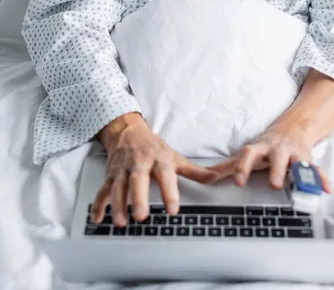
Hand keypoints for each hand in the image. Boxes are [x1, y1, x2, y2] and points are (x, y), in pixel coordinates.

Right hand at [91, 113, 217, 226]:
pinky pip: (103, 190)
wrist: (127, 131)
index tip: (172, 210)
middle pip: (137, 180)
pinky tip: (98, 219)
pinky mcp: (110, 174)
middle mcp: (139, 163)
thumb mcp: (174, 156)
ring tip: (121, 222)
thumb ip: (194, 171)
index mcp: (158, 159)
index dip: (169, 192)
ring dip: (118, 205)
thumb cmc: (153, 147)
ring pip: (118, 187)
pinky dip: (99, 205)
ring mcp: (122, 169)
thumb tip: (216, 178)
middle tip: (141, 216)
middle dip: (138, 198)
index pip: (165, 175)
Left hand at [207, 121, 331, 192]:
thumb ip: (226, 167)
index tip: (238, 181)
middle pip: (277, 158)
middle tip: (275, 184)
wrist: (293, 128)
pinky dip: (321, 178)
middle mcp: (277, 150)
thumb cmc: (265, 146)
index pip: (248, 155)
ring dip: (301, 173)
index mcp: (259, 149)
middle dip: (277, 170)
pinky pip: (316, 169)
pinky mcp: (308, 160)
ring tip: (303, 185)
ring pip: (298, 162)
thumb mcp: (247, 153)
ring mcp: (294, 154)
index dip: (243, 167)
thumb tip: (203, 177)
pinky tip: (326, 188)